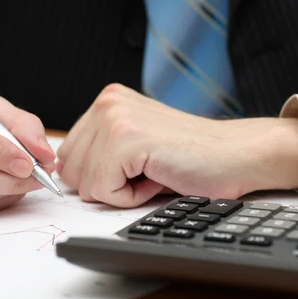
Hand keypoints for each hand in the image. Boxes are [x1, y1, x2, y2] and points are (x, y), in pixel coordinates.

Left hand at [57, 84, 297, 207]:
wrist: (237, 154)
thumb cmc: (193, 157)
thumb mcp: (135, 147)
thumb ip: (99, 152)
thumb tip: (60, 174)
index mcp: (108, 101)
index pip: (68, 155)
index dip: (99, 176)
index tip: (135, 168)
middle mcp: (107, 102)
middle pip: (70, 170)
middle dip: (106, 184)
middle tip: (147, 171)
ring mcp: (115, 117)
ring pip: (85, 183)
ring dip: (121, 191)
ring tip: (155, 172)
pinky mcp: (127, 138)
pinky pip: (103, 190)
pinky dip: (131, 197)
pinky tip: (159, 176)